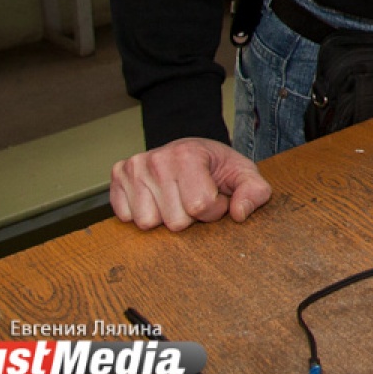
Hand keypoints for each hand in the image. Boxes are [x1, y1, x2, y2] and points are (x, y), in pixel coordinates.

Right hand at [110, 137, 271, 231]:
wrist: (189, 149)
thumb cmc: (216, 165)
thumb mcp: (243, 173)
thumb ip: (254, 191)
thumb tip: (239, 213)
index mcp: (188, 155)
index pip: (200, 207)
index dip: (214, 209)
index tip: (216, 195)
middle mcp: (156, 159)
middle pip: (174, 221)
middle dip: (190, 216)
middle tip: (194, 195)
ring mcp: (134, 168)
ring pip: (148, 223)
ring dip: (166, 216)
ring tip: (176, 196)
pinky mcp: (118, 177)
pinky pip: (126, 218)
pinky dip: (144, 212)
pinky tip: (157, 197)